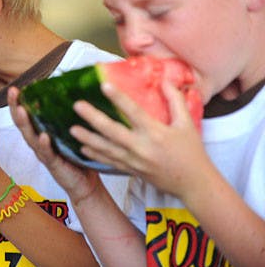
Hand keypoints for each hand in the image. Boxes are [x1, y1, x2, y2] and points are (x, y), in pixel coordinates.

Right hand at [7, 86, 99, 204]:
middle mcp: (38, 142)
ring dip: (25, 123)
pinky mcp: (53, 164)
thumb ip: (65, 116)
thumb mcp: (69, 131)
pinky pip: (47, 153)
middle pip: (22, 123)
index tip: (16, 86)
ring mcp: (43, 153)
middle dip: (16, 106)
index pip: (26, 114)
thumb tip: (72, 91)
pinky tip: (43, 136)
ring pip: (30, 137)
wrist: (85, 184)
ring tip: (21, 110)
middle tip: (13, 91)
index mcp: (40, 132)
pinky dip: (44, 145)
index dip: (19, 100)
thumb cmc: (77, 155)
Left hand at [70, 80, 211, 198]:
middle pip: (113, 131)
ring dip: (88, 138)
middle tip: (77, 105)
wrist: (194, 184)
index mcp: (156, 133)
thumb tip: (166, 81)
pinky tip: (82, 148)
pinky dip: (95, 155)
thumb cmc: (191, 152)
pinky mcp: (131, 170)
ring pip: (106, 148)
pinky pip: (109, 162)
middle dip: (93, 118)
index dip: (118, 99)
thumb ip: (175, 101)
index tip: (104, 86)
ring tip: (72, 129)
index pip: (134, 112)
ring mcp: (135, 161)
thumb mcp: (187, 124)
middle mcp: (142, 147)